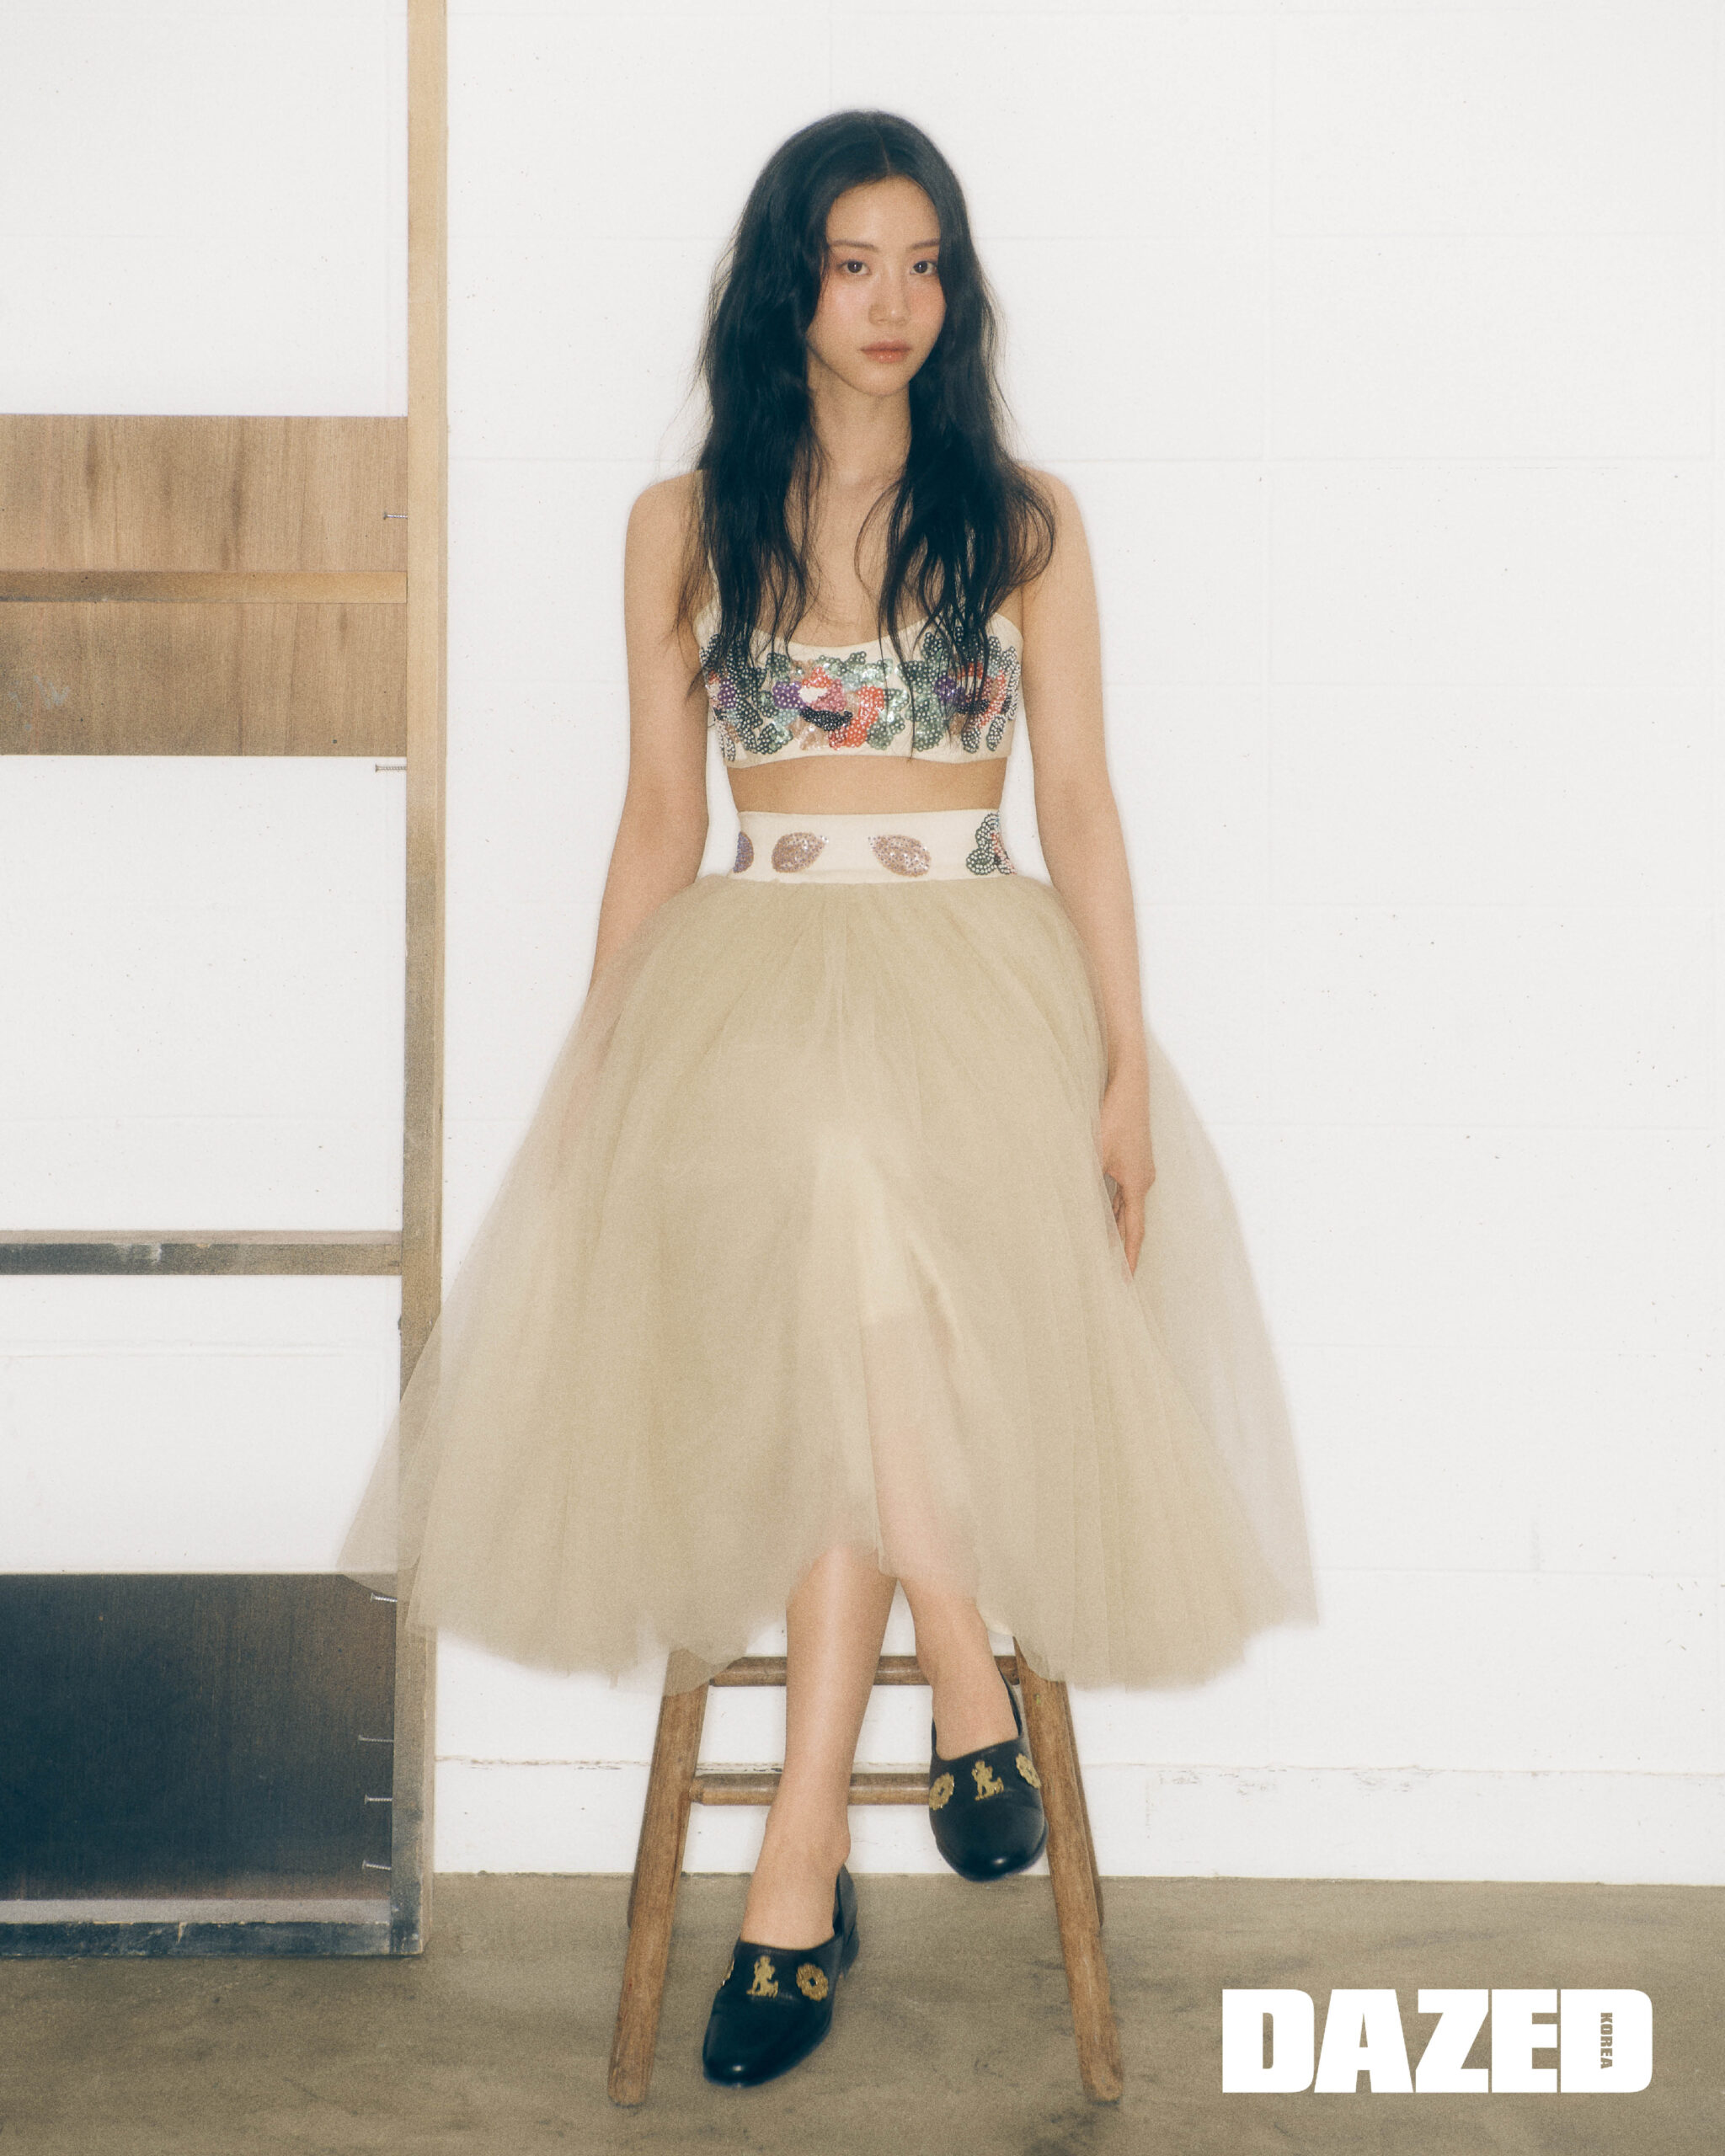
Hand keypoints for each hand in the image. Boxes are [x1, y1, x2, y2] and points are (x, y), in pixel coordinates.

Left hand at [1098, 1064, 1154, 1276]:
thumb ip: (1086, 1183)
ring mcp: (1139, 1168)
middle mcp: (1142, 1179)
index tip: (1126, 1282)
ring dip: (1115, 1227)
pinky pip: (1123, 1191)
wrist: (1128, 1082)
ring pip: (1126, 1206)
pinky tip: (1099, 1212)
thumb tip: (1072, 1209)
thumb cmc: (1113, 1115)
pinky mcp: (1131, 1157)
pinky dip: (1112, 1206)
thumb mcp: (1094, 1152)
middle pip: (1132, 1222)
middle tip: (1111, 1275)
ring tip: (1103, 1251)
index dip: (1129, 1258)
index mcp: (1138, 1183)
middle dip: (1122, 1248)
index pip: (1134, 1231)